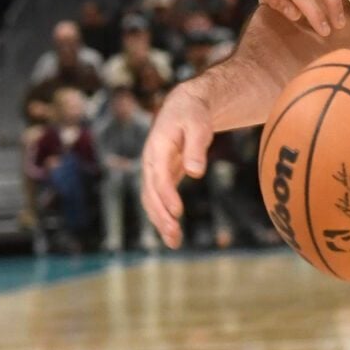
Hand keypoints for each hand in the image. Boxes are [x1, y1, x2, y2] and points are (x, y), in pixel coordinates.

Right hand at [140, 84, 214, 248]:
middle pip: (150, 192)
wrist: (184, 107)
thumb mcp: (199, 125)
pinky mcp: (160, 177)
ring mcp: (153, 170)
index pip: (159, 175)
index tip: (177, 212)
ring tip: (174, 242)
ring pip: (151, 200)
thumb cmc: (193, 115)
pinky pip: (157, 200)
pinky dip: (163, 217)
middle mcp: (151, 161)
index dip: (167, 194)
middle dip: (161, 214)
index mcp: (157, 147)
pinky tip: (173, 235)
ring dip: (160, 221)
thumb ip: (196, 147)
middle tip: (174, 235)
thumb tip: (196, 172)